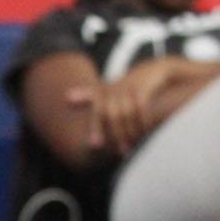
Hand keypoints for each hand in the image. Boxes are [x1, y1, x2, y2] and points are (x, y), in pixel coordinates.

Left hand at [66, 59, 180, 156]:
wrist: (153, 69)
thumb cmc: (125, 83)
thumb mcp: (106, 89)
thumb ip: (87, 96)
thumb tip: (66, 97)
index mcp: (103, 91)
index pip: (97, 111)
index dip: (95, 127)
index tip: (95, 145)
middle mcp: (114, 89)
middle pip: (109, 115)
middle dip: (114, 134)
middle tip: (118, 151)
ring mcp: (128, 88)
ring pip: (124, 114)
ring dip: (128, 132)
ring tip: (129, 147)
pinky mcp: (143, 88)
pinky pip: (140, 108)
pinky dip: (142, 121)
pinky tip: (143, 132)